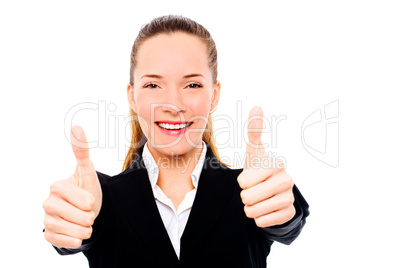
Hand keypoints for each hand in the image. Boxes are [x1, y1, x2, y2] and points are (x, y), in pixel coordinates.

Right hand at [43, 126, 101, 248]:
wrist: (86, 210)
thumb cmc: (87, 189)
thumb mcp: (88, 171)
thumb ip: (82, 151)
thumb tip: (77, 126)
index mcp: (57, 187)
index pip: (79, 198)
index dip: (89, 202)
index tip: (90, 201)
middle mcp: (48, 203)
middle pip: (75, 216)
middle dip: (88, 217)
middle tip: (89, 213)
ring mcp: (46, 219)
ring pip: (70, 230)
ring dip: (84, 229)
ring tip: (85, 223)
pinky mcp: (48, 234)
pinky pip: (63, 242)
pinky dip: (74, 240)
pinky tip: (77, 233)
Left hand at [237, 107, 294, 227]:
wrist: (272, 192)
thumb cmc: (260, 170)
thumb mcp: (255, 151)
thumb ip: (254, 131)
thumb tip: (257, 106)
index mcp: (276, 163)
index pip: (244, 180)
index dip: (242, 181)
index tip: (250, 178)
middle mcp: (287, 179)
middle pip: (247, 196)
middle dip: (245, 196)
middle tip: (253, 190)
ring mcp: (290, 197)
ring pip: (254, 211)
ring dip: (251, 208)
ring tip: (258, 199)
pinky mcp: (289, 213)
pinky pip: (262, 221)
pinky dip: (259, 218)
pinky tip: (266, 209)